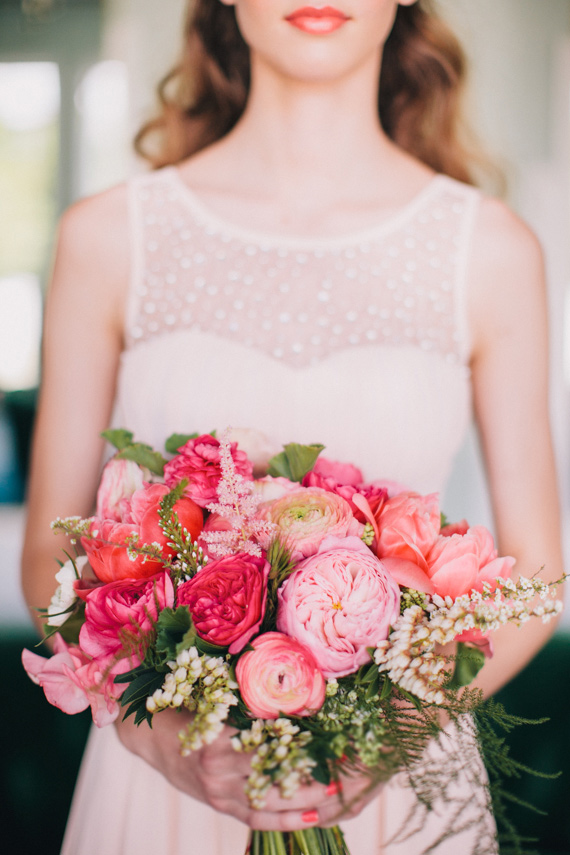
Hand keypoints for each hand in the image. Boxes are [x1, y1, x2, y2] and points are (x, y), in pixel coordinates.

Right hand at [115, 709, 382, 829]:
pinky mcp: (220, 806)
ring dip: (309, 793)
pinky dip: (287, 818)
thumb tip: (289, 675)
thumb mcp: (211, 694)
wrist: (150, 737)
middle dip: (313, 767)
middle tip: (348, 760)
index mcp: (216, 737)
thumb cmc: (184, 705)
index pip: (268, 740)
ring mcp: (219, 793)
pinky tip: (315, 814)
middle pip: (276, 772)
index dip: (302, 737)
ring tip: (341, 787)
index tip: (331, 729)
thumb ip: (245, 692)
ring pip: (273, 798)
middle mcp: (218, 770)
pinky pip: (258, 818)